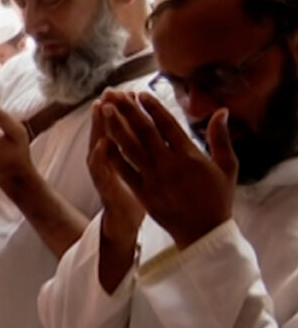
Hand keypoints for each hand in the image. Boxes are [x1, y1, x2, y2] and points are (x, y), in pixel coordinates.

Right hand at [86, 101, 144, 243]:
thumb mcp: (143, 168)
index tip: (129, 91)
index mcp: (125, 153)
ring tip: (100, 109)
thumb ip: (146, 146)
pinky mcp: (105, 187)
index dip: (127, 109)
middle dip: (110, 111)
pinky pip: (100, 171)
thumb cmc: (138, 194)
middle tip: (109, 93)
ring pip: (100, 144)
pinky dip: (99, 157)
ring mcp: (105, 172)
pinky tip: (101, 144)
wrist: (124, 223)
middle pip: (109, 130)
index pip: (126, 126)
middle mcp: (110, 159)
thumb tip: (157, 125)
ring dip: (99, 128)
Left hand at [99, 91, 236, 249]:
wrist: (205, 233)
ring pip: (131, 148)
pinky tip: (101, 140)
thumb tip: (222, 110)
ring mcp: (154, 179)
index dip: (153, 108)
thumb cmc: (218, 199)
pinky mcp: (143, 192)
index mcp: (190, 156)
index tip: (141, 94)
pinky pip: (124, 170)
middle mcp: (170, 164)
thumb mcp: (226, 167)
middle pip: (145, 132)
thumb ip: (220, 137)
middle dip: (129, 110)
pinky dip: (113, 154)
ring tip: (105, 109)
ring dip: (116, 127)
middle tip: (116, 94)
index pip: (168, 125)